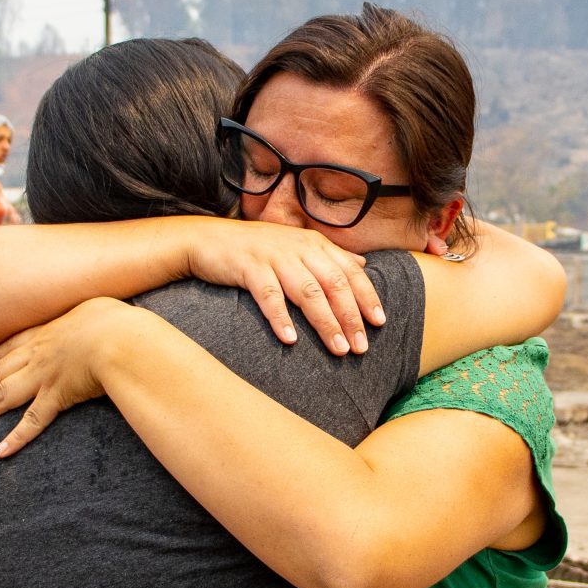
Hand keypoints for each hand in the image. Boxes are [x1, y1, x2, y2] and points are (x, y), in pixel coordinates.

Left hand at [0, 298, 138, 456]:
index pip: (12, 345)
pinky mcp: (56, 397)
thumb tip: (100, 317)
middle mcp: (38, 355)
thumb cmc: (113, 320)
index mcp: (48, 332)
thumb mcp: (97, 308)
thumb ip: (90, 316)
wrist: (117, 338)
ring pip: (4, 396)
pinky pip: (31, 422)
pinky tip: (0, 451)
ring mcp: (43, 377)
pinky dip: (15, 438)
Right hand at [180, 220, 382, 353]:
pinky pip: (268, 294)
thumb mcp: (297, 245)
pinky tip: (290, 340)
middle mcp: (298, 247)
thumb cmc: (256, 248)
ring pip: (307, 292)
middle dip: (351, 317)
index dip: (367, 296)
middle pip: (334, 284)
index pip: (349, 271)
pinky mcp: (248, 266)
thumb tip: (362, 263)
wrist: (206, 238)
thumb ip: (330, 255)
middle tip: (361, 347)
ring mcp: (273, 256)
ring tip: (338, 349)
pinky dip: (281, 318)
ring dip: (325, 323)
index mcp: (314, 243)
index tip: (380, 323)